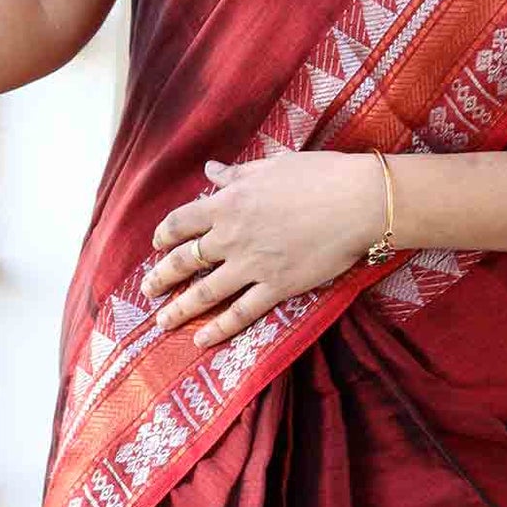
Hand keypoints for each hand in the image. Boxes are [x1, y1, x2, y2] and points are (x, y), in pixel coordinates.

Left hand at [141, 150, 391, 346]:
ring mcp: (252, 264)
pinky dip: (218, 329)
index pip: (181, 221)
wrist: (359, 202)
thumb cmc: (319, 175)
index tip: (157, 244)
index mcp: (228, 202)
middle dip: (161, 276)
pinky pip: (240, 313)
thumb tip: (211, 170)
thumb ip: (236, 174)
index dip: (164, 235)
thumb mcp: (271, 166)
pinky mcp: (277, 287)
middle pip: (185, 260)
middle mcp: (232, 236)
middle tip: (147, 290)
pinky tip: (201, 340)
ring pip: (205, 292)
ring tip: (161, 323)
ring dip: (178, 309)